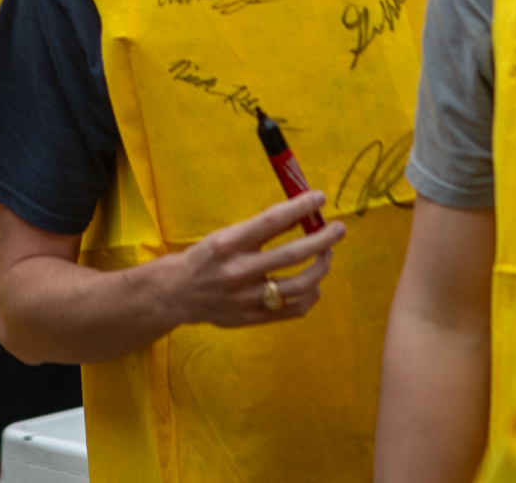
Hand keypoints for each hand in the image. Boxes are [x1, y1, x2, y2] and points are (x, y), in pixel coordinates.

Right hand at [151, 192, 346, 329]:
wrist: (177, 294)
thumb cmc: (206, 258)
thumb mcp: (226, 235)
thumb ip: (259, 228)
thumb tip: (299, 213)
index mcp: (228, 243)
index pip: (272, 220)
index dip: (300, 207)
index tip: (320, 198)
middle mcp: (238, 271)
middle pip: (293, 254)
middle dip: (323, 239)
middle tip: (339, 229)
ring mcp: (247, 298)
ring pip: (301, 285)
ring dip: (321, 267)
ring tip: (326, 255)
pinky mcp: (253, 317)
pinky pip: (295, 308)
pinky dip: (311, 293)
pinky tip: (313, 282)